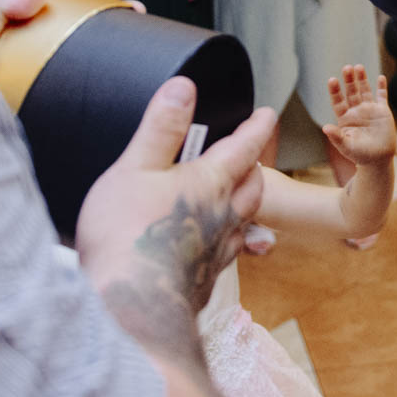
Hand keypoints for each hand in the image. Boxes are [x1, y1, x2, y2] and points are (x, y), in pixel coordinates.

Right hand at [77, 81, 276, 348]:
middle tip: (251, 158)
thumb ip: (161, 128)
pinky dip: (227, 244)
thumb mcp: (135, 168)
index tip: (268, 115)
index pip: (243, 147)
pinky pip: (227, 256)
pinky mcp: (204, 282)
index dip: (256, 128)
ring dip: (246, 208)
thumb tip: (184, 87)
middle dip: (254, 169)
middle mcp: (224, 216)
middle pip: (252, 187)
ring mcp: (217, 253)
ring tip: (240, 201)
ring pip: (244, 223)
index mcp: (210, 183)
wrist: (130, 310)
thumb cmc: (128, 234)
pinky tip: (216, 250)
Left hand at [322, 65, 394, 167]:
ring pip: (365, 90)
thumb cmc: (359, 155)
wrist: (378, 160)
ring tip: (358, 67)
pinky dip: (381, 87)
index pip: (338, 101)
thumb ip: (336, 137)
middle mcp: (356, 111)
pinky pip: (382, 96)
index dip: (335, 91)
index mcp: (345, 118)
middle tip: (347, 67)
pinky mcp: (382, 111)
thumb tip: (325, 127)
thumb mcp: (346, 146)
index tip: (332, 80)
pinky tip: (381, 77)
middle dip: (349, 80)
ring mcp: (369, 109)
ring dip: (362, 79)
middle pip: (351, 92)